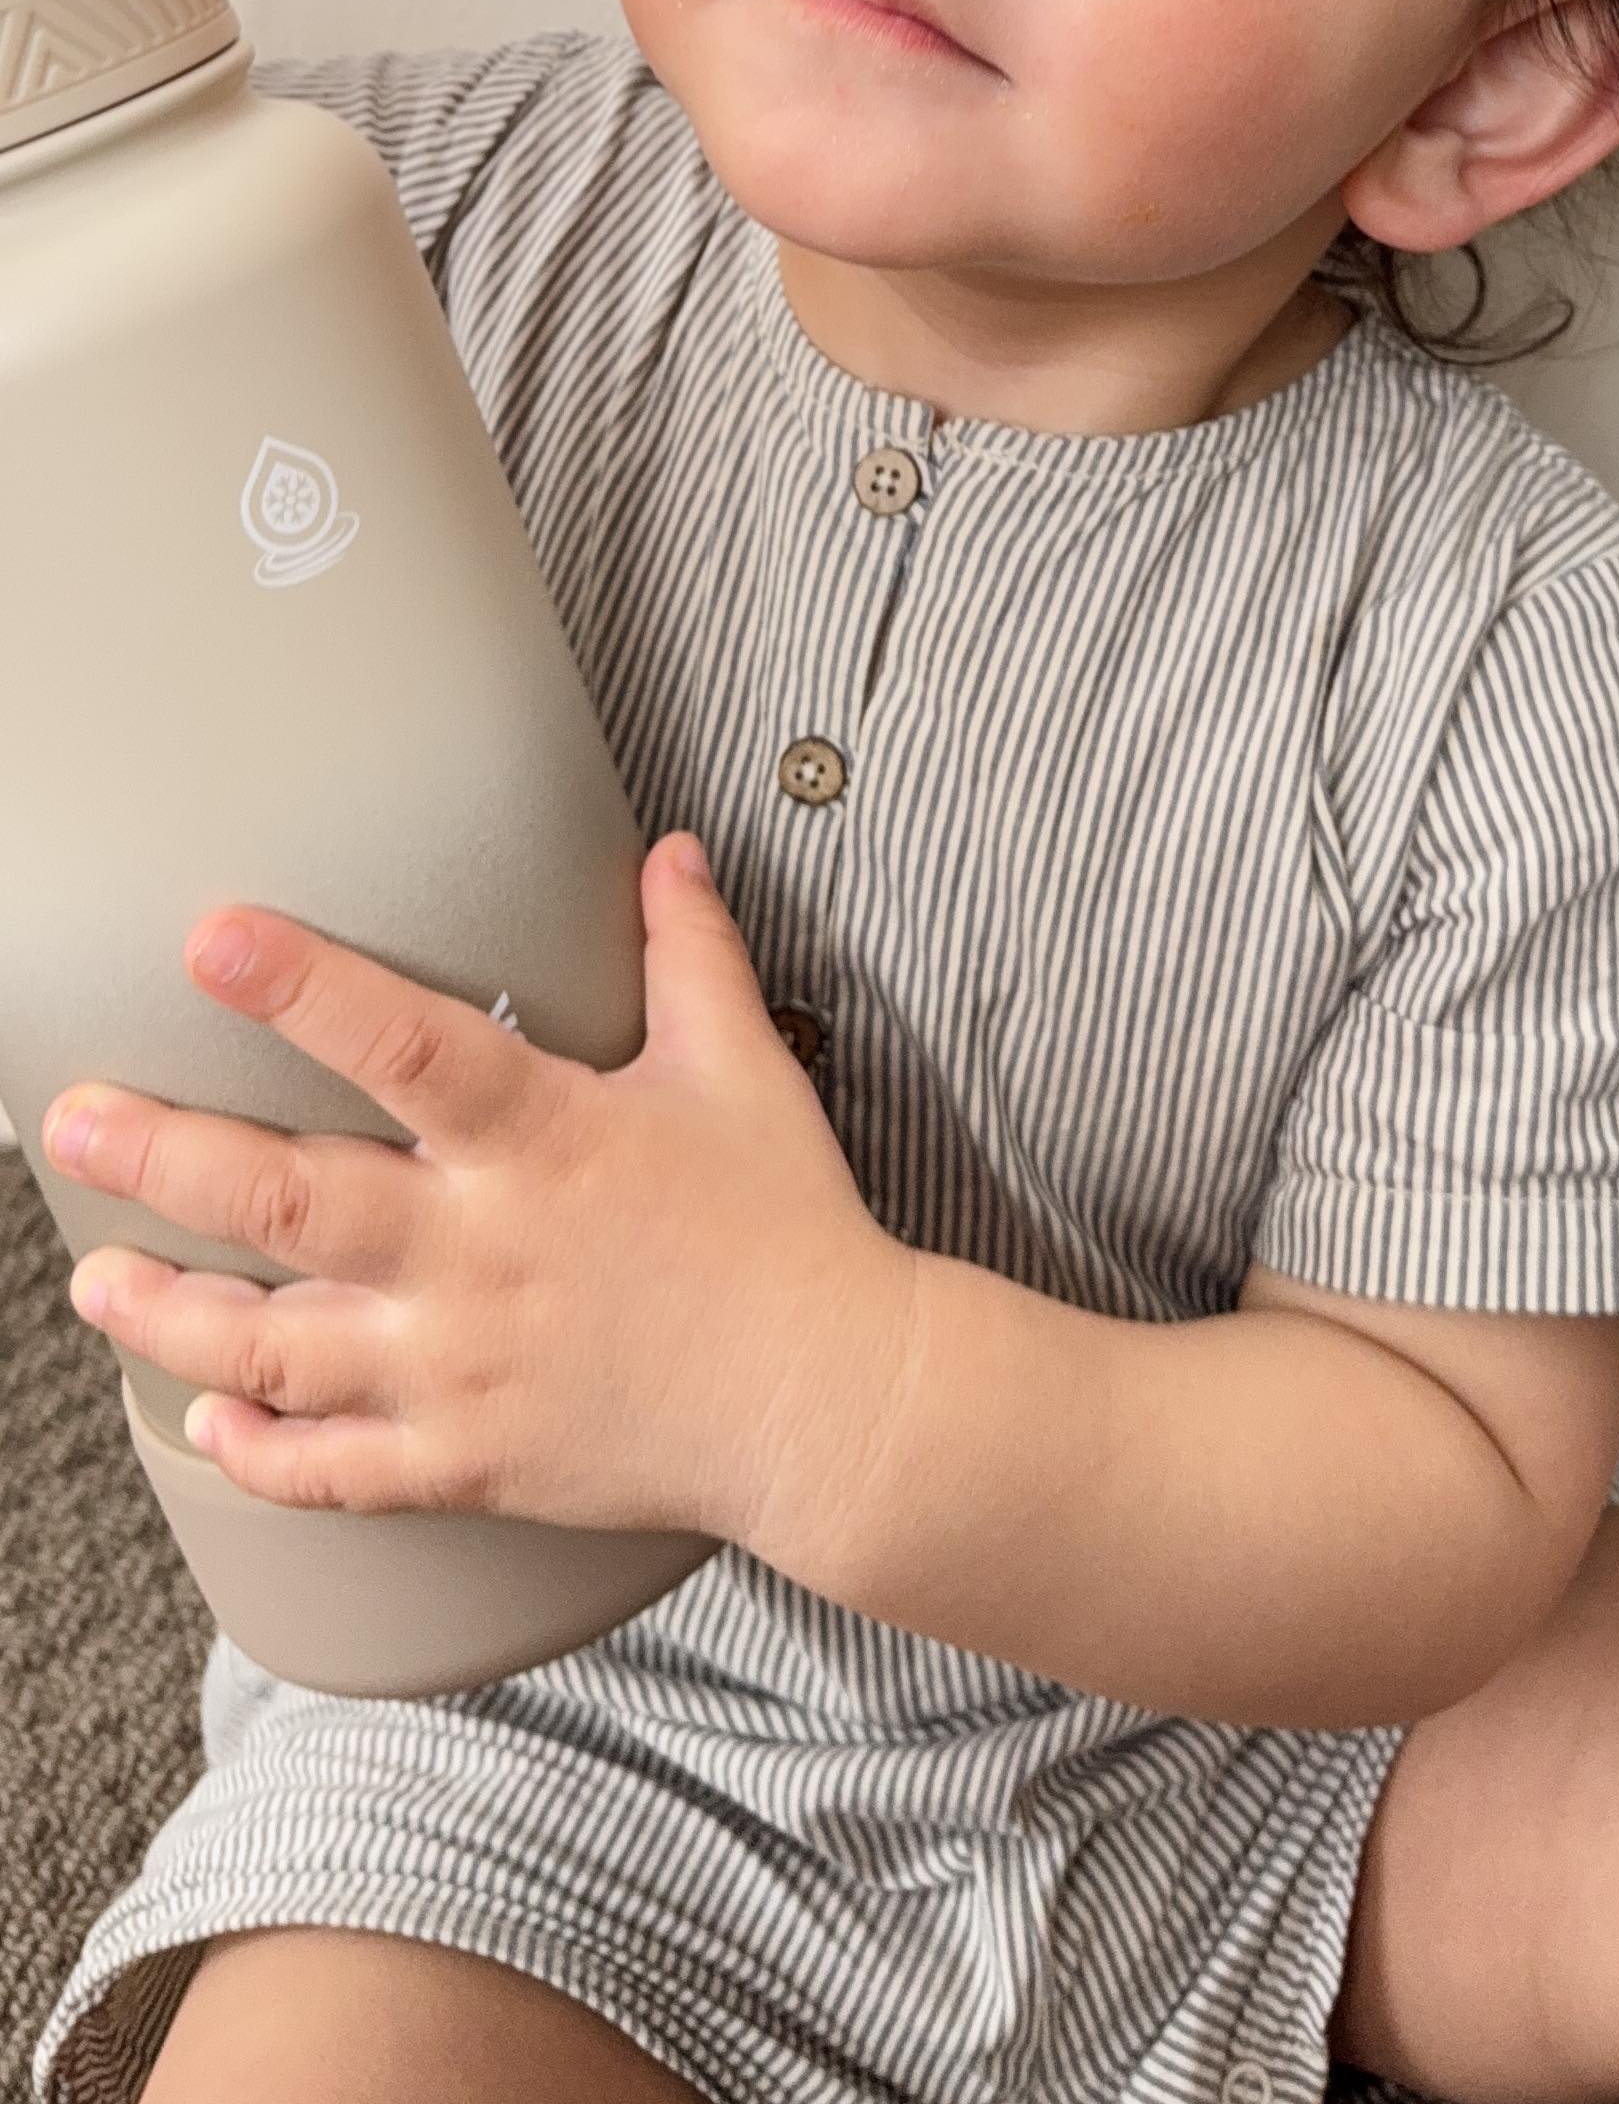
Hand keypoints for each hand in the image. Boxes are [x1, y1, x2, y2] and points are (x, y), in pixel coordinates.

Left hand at [42, 837, 918, 1574]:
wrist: (835, 1402)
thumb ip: (690, 952)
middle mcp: (482, 1253)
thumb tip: (668, 853)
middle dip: (163, 1156)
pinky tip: (205, 1423)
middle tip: (72, 1116)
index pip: (404, 1044)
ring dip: (169, 1313)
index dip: (302, 987)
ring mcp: (464, 1368)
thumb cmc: (791, 1229)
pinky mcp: (469, 1462)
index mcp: (544, 1139)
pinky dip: (258, 1452)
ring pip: (276, 1346)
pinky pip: (335, 1471)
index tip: (212, 939)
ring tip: (93, 1279)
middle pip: (289, 1200)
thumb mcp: (742, 1066)